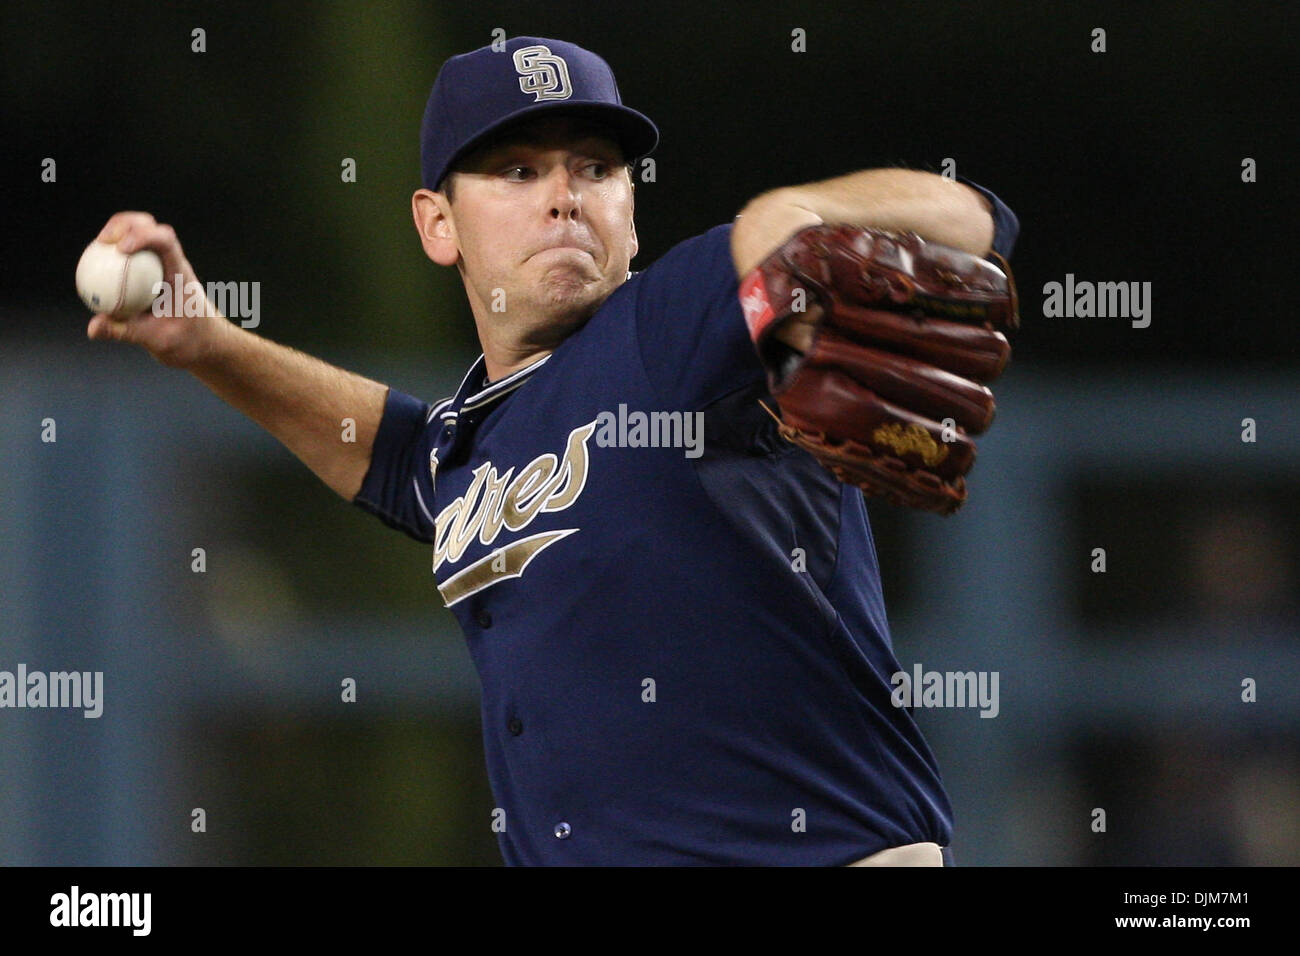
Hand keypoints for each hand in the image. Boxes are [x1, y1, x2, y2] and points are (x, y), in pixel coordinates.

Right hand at [85, 212, 227, 368]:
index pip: (166, 241)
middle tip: (102, 241)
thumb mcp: (158, 341)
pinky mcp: (150, 273)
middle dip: (124, 225)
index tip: (121, 249)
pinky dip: (113, 253)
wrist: (205, 344)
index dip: (142, 236)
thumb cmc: (188, 342)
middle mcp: (171, 263)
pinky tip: (94, 265)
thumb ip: (125, 332)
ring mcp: (160, 266)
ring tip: (97, 246)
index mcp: (179, 274)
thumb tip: (93, 328)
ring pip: (140, 234)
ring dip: (118, 232)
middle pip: (150, 226)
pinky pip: (131, 255)